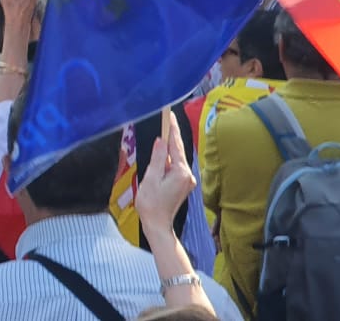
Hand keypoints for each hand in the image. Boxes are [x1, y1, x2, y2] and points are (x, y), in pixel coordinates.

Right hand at [135, 109, 196, 238]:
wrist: (157, 224)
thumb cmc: (152, 204)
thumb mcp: (151, 177)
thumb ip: (158, 158)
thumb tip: (161, 141)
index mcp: (181, 172)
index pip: (175, 145)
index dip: (171, 129)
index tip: (169, 115)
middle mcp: (188, 175)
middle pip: (178, 151)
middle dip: (171, 136)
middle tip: (166, 119)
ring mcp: (186, 181)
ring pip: (176, 159)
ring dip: (168, 149)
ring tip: (162, 134)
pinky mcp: (182, 185)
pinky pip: (175, 167)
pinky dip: (168, 160)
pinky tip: (161, 156)